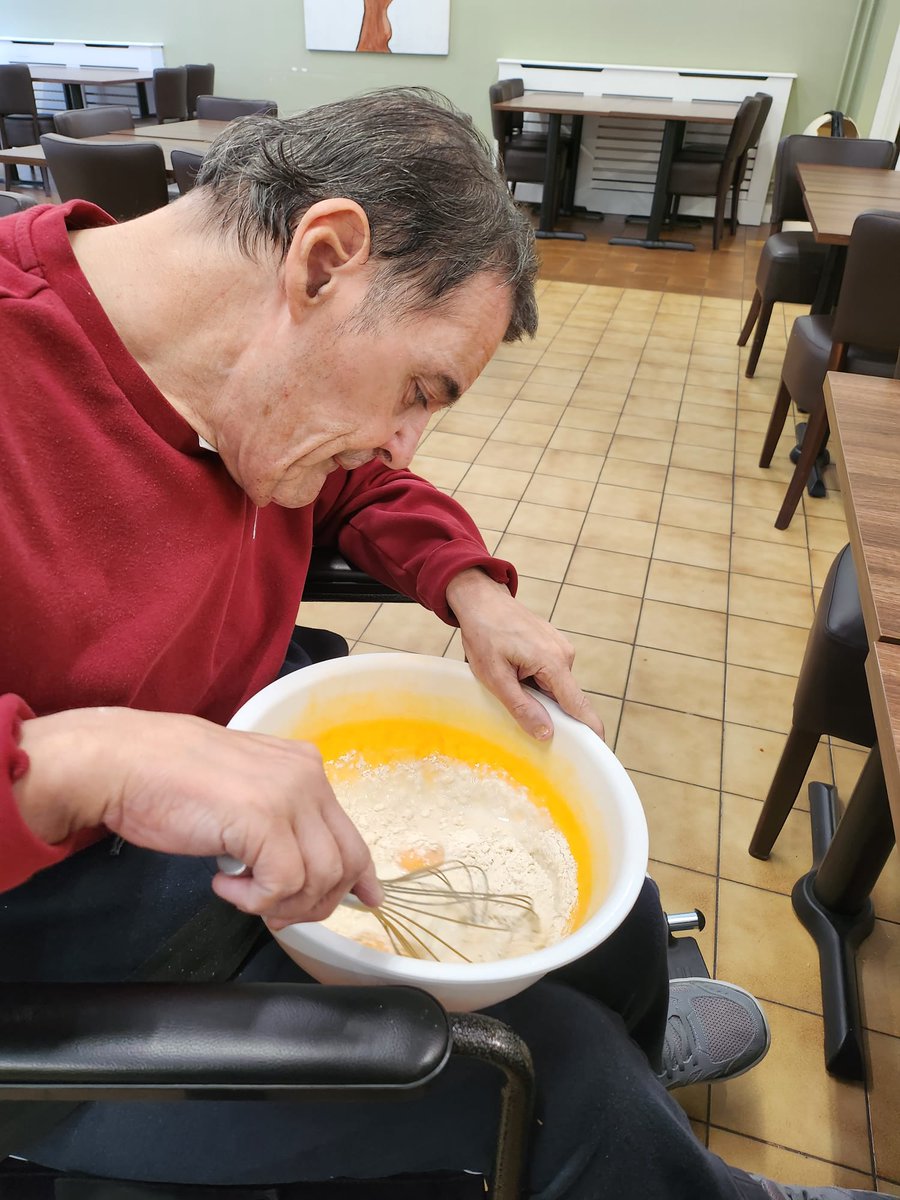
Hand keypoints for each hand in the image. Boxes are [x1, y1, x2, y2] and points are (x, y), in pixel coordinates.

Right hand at [14, 707, 382, 928]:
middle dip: (318, 902)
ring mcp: (289, 796)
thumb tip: (304, 871)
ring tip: (241, 892)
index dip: (359, 875)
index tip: (366, 901)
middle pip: (345, 861)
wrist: (124, 763)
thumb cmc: (168, 780)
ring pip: (320, 879)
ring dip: (280, 903)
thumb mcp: (242, 794)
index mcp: (304, 767)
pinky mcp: (264, 819)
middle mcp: (307, 777)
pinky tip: (223, 883)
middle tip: (276, 913)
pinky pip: (283, 884)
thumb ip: (279, 821)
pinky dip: (254, 899)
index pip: (350, 832)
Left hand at [445, 569, 604, 741]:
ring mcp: (561, 647)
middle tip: (518, 709)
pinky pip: (550, 673)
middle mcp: (565, 654)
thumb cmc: (484, 633)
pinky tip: (514, 670)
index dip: (589, 729)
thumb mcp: (495, 676)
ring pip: (555, 686)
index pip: (578, 704)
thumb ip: (522, 707)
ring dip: (537, 693)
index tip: (598, 750)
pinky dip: (536, 680)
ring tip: (508, 678)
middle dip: (548, 710)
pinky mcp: (554, 644)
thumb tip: (547, 733)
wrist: (481, 599)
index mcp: (553, 662)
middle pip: (565, 698)